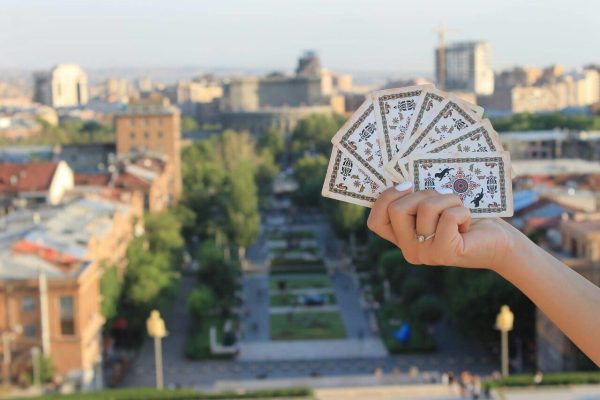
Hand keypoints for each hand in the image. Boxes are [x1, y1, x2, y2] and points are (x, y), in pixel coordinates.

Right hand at [367, 183, 518, 269]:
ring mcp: (425, 254)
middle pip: (396, 209)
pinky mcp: (445, 253)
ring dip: (447, 199)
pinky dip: (462, 210)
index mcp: (402, 238)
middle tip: (441, 198)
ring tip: (458, 209)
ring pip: (425, 208)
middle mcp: (409, 250)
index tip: (408, 185)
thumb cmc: (465, 216)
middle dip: (422, 194)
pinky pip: (447, 216)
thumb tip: (402, 177)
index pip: (375, 222)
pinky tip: (468, 222)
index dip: (386, 199)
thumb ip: (415, 199)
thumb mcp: (434, 205)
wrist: (498, 240)